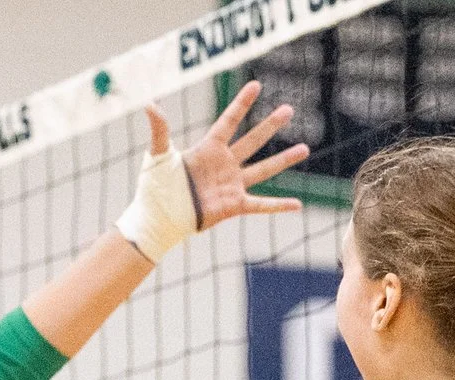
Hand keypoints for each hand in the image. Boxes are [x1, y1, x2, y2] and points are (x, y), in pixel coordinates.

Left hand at [166, 81, 309, 232]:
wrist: (159, 218)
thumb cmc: (155, 187)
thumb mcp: (158, 155)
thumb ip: (160, 130)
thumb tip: (150, 104)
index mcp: (208, 149)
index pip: (229, 121)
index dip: (241, 103)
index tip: (256, 85)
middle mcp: (224, 164)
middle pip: (253, 140)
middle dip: (270, 125)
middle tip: (289, 109)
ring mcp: (231, 184)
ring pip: (263, 169)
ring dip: (284, 160)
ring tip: (304, 149)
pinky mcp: (234, 205)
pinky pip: (261, 205)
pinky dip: (279, 206)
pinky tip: (297, 205)